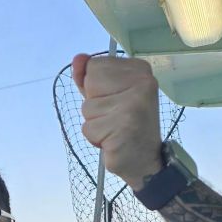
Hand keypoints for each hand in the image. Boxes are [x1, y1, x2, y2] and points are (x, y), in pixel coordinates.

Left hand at [71, 52, 162, 189]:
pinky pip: (89, 128)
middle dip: (94, 106)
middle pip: (90, 83)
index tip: (116, 102)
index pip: (94, 66)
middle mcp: (142, 82)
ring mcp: (135, 103)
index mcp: (140, 70)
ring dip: (95, 124)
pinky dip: (96, 139)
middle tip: (115, 118)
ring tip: (114, 131)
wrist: (144, 162)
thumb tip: (77, 59)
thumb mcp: (108, 97)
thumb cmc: (125, 127)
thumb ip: (91, 78)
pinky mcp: (125, 125)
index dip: (97, 89)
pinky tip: (114, 141)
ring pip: (87, 108)